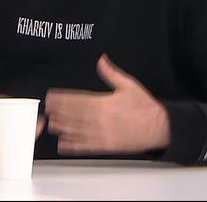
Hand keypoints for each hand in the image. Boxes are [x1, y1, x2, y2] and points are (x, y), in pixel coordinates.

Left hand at [45, 54, 170, 153]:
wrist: (159, 126)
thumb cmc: (144, 106)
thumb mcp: (128, 85)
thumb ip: (111, 73)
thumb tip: (101, 60)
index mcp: (103, 103)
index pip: (77, 99)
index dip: (62, 99)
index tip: (51, 97)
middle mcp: (100, 119)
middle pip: (73, 115)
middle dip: (58, 112)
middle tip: (46, 110)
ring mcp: (102, 133)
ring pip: (77, 130)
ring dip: (63, 127)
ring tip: (51, 124)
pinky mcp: (107, 145)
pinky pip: (86, 146)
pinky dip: (74, 145)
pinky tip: (63, 144)